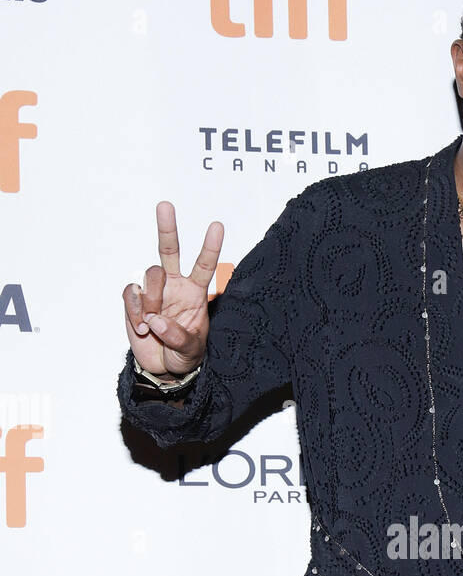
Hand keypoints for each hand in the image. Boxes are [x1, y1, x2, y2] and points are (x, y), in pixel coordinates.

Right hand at [122, 201, 223, 380]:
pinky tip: (142, 328)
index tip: (217, 226)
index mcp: (195, 292)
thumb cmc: (184, 355)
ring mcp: (153, 291)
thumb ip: (177, 336)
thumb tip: (157, 320)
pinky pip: (132, 293)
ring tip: (152, 325)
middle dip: (167, 228)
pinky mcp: (135, 300)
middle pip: (169, 250)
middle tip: (165, 206)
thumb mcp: (190, 350)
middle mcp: (174, 285)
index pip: (204, 265)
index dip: (210, 247)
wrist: (163, 369)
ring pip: (150, 276)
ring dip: (152, 300)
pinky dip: (135, 311)